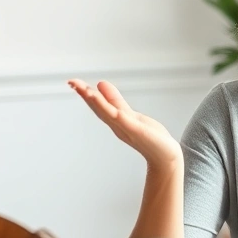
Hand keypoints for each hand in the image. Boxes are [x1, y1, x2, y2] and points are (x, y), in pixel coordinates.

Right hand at [67, 79, 181, 168]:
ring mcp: (125, 127)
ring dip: (94, 100)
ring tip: (82, 89)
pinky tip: (104, 100)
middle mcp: (116, 124)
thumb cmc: (149, 136)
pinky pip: (119, 117)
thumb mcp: (129, 113)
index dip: (85, 93)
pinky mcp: (135, 129)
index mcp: (115, 119)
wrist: (165, 156)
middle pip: (98, 107)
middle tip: (71, 81)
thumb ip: (115, 100)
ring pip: (106, 112)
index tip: (73, 82)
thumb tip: (100, 84)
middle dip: (84, 94)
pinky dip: (109, 108)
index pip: (97, 104)